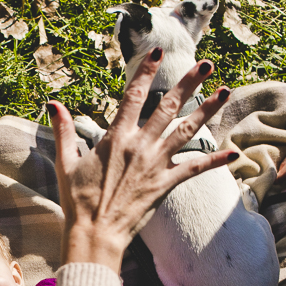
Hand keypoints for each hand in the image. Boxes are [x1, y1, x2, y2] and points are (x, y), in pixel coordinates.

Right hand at [48, 51, 238, 271]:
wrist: (94, 233)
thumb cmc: (77, 201)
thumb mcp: (66, 163)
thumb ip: (64, 131)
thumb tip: (53, 104)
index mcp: (116, 137)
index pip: (134, 95)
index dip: (146, 70)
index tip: (157, 51)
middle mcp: (140, 146)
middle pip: (168, 106)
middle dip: (188, 82)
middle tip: (205, 63)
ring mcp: (155, 165)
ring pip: (187, 131)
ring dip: (207, 110)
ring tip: (224, 91)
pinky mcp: (165, 185)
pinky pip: (194, 169)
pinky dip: (214, 161)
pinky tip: (232, 153)